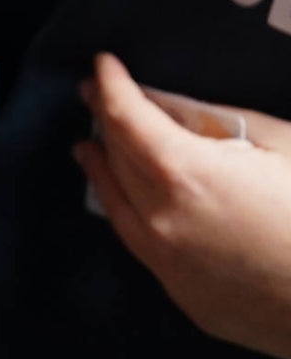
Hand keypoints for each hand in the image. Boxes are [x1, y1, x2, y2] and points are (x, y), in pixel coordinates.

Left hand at [76, 53, 290, 358]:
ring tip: (87, 147)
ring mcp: (166, 261)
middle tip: (94, 95)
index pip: (128, 119)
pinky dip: (124, 211)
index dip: (112, 87)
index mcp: (186, 175)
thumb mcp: (283, 146)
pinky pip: (137, 241)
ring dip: (100, 170)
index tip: (103, 66)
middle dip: (105, 121)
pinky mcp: (180, 292)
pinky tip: (124, 202)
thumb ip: (221, 124)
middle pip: (118, 158)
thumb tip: (177, 111)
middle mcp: (160, 219)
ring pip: (117, 204)